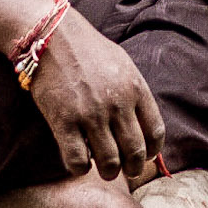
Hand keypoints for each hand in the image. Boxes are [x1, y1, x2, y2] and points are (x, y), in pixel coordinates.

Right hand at [27, 10, 165, 180]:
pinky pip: (78, 161)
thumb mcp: (123, 64)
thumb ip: (135, 92)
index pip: (155, 133)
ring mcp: (91, 114)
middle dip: (133, 168)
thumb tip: (145, 121)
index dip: (152, 151)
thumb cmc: (88, 49)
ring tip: (105, 171)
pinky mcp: (63, 121)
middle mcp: (117, 104)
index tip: (146, 155)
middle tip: (127, 171)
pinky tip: (79, 162)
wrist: (52, 35)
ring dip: (109, 172)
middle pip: (135, 153)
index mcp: (136, 89)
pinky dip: (80, 168)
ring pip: (109, 162)